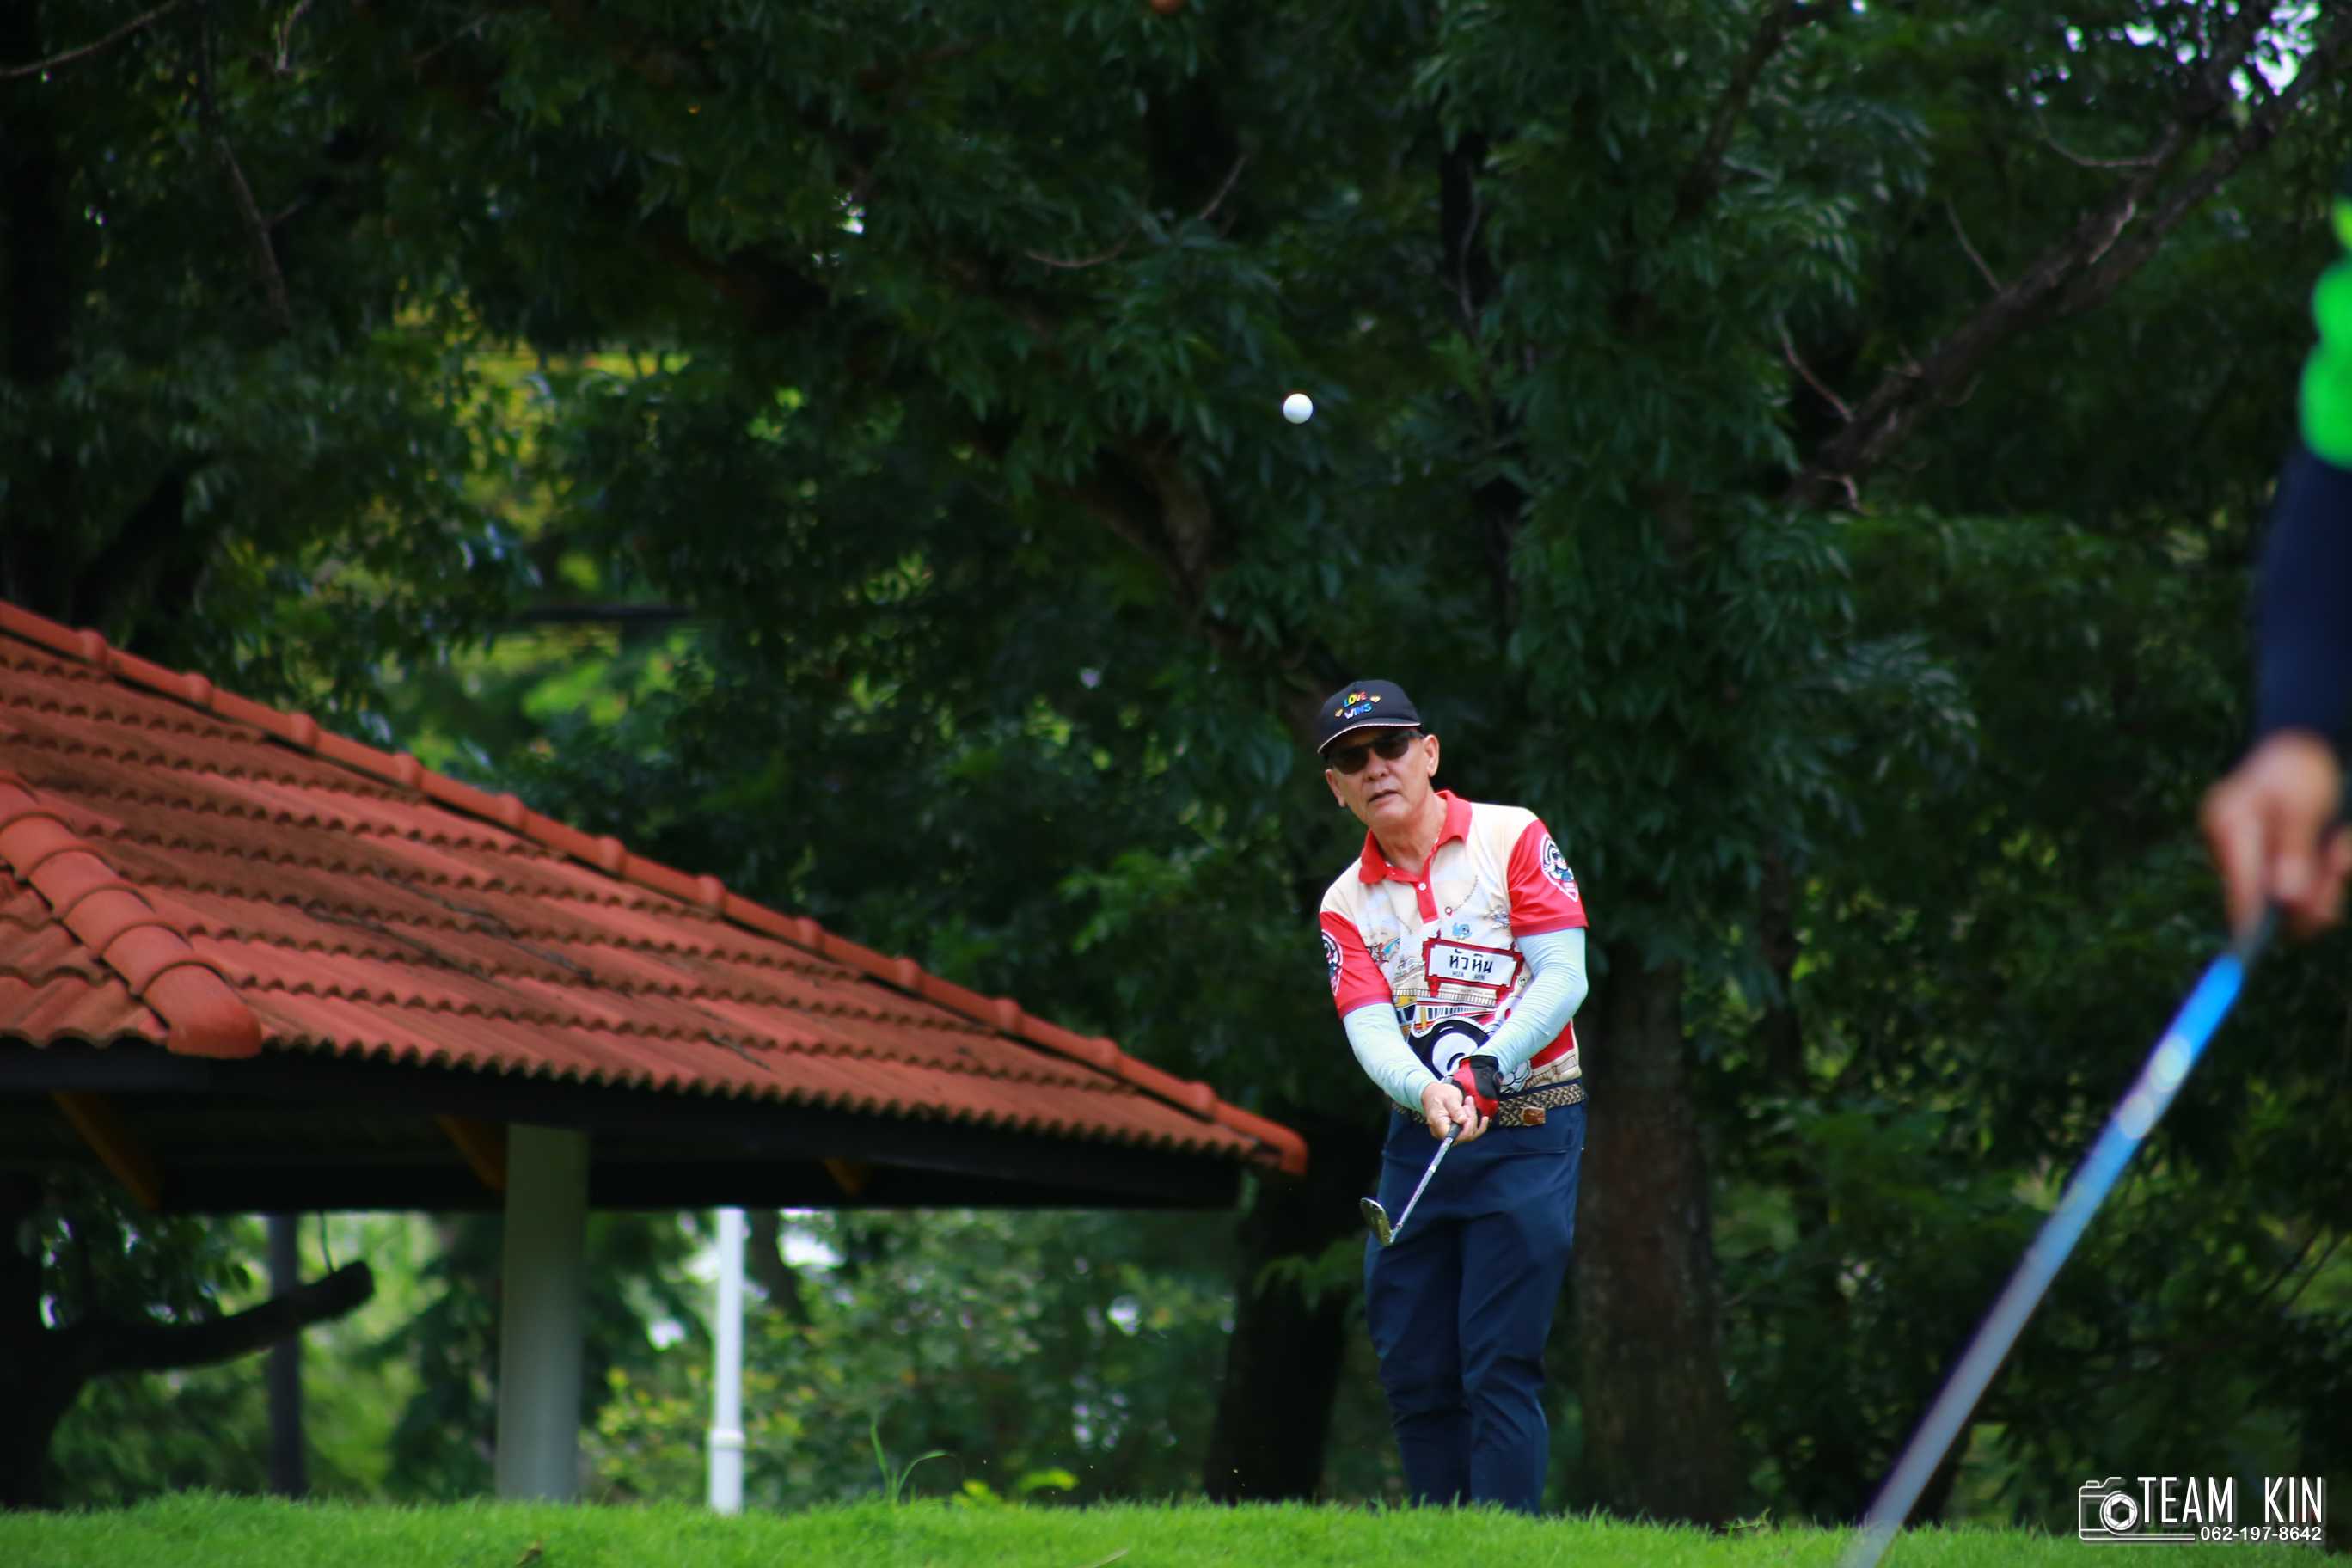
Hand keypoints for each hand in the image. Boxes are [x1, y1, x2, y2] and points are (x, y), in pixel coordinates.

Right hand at [1419, 1078, 1488, 1144]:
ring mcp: (1449, 1133)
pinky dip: (1479, 1126)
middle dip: (1471, 1120)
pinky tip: (1485, 1118)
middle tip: (1468, 1103)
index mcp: (1438, 1124)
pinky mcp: (1456, 1131)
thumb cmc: (1439, 1093)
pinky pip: (1470, 1133)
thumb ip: (1455, 1109)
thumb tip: (1463, 1121)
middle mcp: (1442, 1132)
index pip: (1454, 1136)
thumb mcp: (1449, 1097)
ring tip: (1469, 1103)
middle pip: (1463, 1136)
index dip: (1466, 1129)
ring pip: (1469, 1134)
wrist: (1433, 1092)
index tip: (1469, 1116)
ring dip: (1473, 1119)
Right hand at [2201, 730, 2351, 938]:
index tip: (2257, 944)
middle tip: (2340, 866)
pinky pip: (2290, 886)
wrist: (2303, 749)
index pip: (2239, 882)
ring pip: (2282, 897)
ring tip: (2339, 850)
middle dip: (2308, 895)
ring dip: (2320, 886)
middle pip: (2262, 896)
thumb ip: (2294, 851)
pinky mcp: (2261, 861)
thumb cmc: (2302, 770)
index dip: (2251, 916)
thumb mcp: (2304, 807)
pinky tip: (2332, 850)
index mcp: (2228, 824)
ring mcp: (2244, 853)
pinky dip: (2319, 878)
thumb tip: (2285, 900)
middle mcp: (2228, 843)